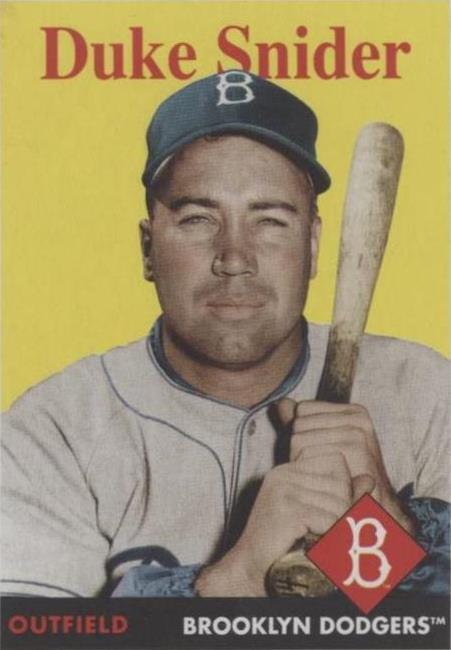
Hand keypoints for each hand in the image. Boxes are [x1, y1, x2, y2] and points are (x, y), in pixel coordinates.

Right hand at [196, 449, 353, 595]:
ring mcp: (283, 489)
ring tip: (321, 541)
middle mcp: (284, 474)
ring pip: (338, 504)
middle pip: (341, 483)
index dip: (343, 486)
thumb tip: (368, 479)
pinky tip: (316, 546)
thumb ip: (343, 495)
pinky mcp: (286, 509)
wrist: (252, 570)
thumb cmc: (284, 543)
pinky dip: (330, 538)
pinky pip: (329, 520)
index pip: (336, 461)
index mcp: (289, 470)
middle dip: (343, 511)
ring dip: (338, 528)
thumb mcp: (316, 513)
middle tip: (326, 532)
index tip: (328, 511)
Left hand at [279, 398, 412, 531]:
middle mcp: (358, 419)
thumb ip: (300, 424)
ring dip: (300, 462)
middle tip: (318, 472)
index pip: (302, 409)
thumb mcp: (320, 447)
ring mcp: (358, 434)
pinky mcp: (353, 453)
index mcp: (353, 413)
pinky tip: (319, 485)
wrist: (372, 516)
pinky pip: (303, 453)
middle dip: (298, 449)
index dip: (300, 434)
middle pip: (299, 423)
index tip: (316, 456)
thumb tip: (281, 403)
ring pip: (298, 438)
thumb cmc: (341, 483)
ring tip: (320, 478)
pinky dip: (303, 471)